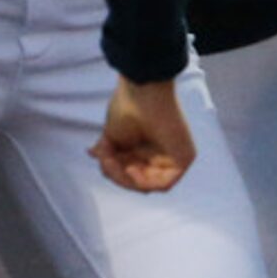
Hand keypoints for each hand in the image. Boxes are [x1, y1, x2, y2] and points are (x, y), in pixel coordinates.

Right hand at [91, 77, 196, 191]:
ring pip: (148, 184)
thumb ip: (106, 154)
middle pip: (138, 181)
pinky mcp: (184, 159)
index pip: (130, 173)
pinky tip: (132, 171)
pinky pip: (165, 183)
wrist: (143, 93)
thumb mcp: (111, 137)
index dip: (114, 172)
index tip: (102, 158)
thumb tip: (93, 155)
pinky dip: (145, 182)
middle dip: (118, 176)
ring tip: (114, 162)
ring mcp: (173, 158)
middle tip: (106, 160)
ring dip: (127, 179)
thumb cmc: (127, 107)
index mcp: (146, 149)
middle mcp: (160, 154)